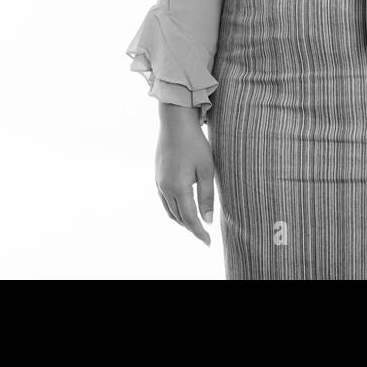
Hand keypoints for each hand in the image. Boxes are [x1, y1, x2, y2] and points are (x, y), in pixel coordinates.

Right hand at [156, 103, 213, 245]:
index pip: (190, 219)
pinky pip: (164, 200)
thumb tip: (208, 220)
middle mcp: (165, 188)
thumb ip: (207, 197)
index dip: (200, 233)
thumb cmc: (195, 144)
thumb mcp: (207, 170)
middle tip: (205, 234)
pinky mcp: (157, 176)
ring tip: (196, 224)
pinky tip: (183, 207)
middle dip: (192, 228)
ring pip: (170, 211)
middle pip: (179, 218)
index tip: (209, 243)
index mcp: (178, 188)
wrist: (174, 122)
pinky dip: (174, 209)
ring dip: (182, 220)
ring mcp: (159, 182)